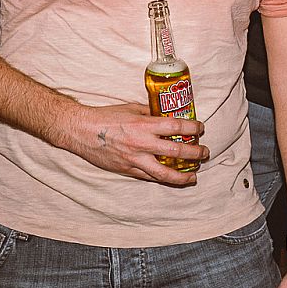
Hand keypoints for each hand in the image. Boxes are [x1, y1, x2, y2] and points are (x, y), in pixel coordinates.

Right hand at [60, 102, 207, 184]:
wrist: (81, 131)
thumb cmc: (105, 117)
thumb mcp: (131, 108)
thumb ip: (149, 113)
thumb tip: (166, 114)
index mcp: (144, 125)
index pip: (176, 128)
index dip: (192, 128)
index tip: (200, 129)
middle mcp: (142, 144)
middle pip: (176, 152)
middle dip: (195, 154)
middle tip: (204, 153)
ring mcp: (135, 160)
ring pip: (164, 174)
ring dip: (182, 176)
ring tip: (193, 176)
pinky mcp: (128, 170)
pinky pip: (149, 177)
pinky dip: (163, 179)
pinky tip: (172, 178)